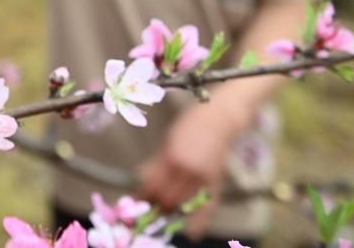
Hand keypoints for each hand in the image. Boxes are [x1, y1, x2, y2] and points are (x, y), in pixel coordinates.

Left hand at [135, 101, 247, 239]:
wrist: (219, 120)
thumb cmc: (189, 126)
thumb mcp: (167, 142)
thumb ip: (155, 163)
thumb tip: (140, 179)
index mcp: (171, 158)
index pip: (151, 185)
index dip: (142, 196)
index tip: (135, 201)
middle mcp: (187, 171)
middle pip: (166, 199)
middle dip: (154, 205)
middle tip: (146, 208)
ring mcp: (203, 178)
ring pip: (182, 205)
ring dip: (170, 211)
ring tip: (161, 212)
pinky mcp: (215, 182)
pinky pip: (206, 207)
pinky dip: (199, 222)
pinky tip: (192, 234)